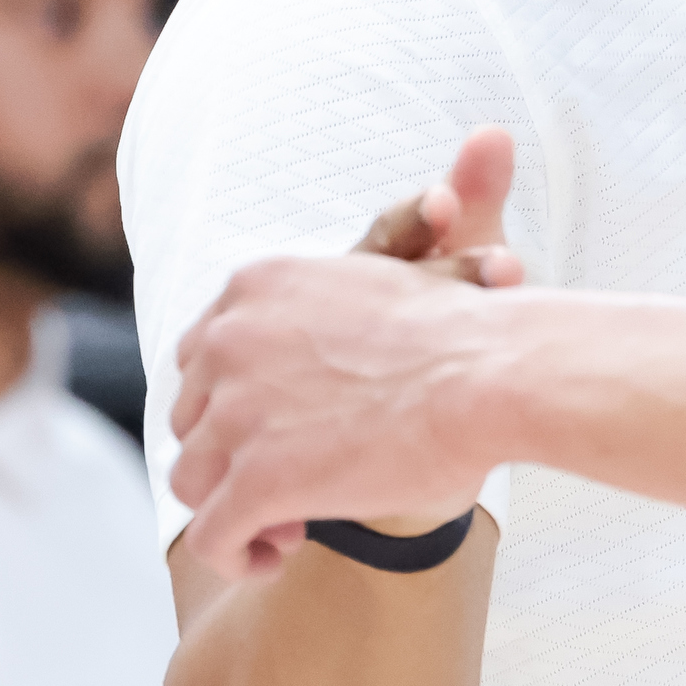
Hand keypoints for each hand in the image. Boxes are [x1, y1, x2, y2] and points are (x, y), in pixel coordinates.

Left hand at [169, 130, 520, 576]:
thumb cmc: (478, 328)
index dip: (244, 399)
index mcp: (256, 284)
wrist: (492, 378)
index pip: (205, 353)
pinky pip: (212, 533)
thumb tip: (492, 133)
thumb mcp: (438, 259)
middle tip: (301, 475)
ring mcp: (235, 410)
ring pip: (193, 478)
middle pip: (193, 415)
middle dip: (237, 454)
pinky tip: (283, 547)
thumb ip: (445, 211)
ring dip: (235, 507)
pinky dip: (237, 551)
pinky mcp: (253, 479)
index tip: (298, 423)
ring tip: (291, 519)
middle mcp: (227, 339)